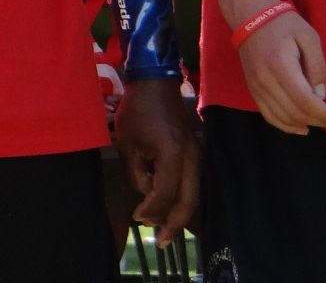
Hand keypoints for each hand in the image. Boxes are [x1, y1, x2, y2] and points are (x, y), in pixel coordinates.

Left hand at [113, 77, 198, 246]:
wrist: (156, 83)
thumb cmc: (137, 110)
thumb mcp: (128, 143)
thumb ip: (137, 173)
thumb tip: (147, 194)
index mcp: (173, 153)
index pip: (166, 192)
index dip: (151, 209)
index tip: (137, 216)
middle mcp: (191, 157)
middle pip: (188, 200)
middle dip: (174, 224)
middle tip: (162, 242)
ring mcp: (196, 156)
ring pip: (193, 194)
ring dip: (178, 214)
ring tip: (164, 231)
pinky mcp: (194, 154)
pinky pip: (191, 183)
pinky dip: (181, 198)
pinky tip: (168, 208)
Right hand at [236, 9, 325, 134]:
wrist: (249, 17)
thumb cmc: (284, 24)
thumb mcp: (310, 38)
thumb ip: (318, 67)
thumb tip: (321, 96)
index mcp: (281, 66)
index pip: (305, 100)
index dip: (325, 114)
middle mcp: (265, 80)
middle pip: (295, 112)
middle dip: (321, 120)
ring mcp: (256, 87)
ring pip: (283, 118)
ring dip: (306, 124)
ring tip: (324, 120)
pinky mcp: (252, 90)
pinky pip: (269, 115)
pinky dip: (286, 126)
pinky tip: (302, 127)